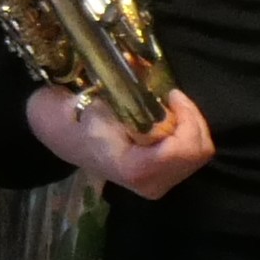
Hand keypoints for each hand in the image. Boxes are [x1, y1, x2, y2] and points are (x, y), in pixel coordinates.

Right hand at [28, 83, 214, 200]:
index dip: (187, 116)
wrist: (59, 137)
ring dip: (188, 125)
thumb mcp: (97, 100)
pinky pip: (191, 155)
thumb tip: (149, 73)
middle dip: (190, 119)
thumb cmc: (72, 117)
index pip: (184, 149)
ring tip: (165, 110)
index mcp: (134, 168)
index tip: (170, 94)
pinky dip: (185, 134)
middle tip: (169, 100)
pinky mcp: (161, 181)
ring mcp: (156, 185)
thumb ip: (126, 93)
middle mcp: (149, 184)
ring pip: (199, 153)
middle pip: (199, 151)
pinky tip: (164, 123)